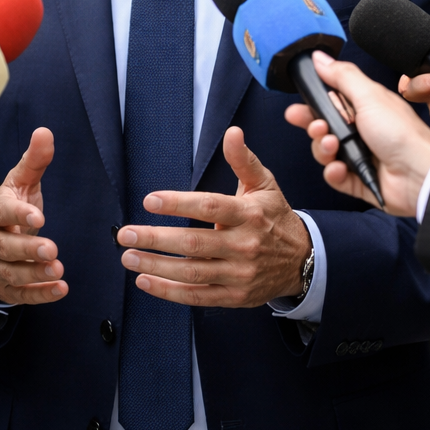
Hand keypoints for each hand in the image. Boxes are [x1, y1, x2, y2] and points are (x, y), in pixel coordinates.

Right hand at [0, 128, 66, 304]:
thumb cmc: (10, 209)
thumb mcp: (21, 183)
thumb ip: (34, 161)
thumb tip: (45, 132)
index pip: (1, 211)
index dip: (18, 214)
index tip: (39, 216)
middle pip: (5, 247)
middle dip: (27, 250)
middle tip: (52, 249)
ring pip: (11, 273)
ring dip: (34, 273)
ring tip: (58, 269)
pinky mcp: (6, 288)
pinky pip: (21, 294)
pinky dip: (40, 294)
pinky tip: (60, 289)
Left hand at [117, 127, 308, 307]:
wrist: (304, 262)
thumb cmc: (275, 218)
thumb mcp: (265, 186)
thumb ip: (243, 160)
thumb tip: (233, 132)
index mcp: (249, 215)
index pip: (210, 207)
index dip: (178, 204)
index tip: (149, 200)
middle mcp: (244, 246)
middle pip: (194, 243)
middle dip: (156, 239)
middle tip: (125, 233)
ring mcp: (239, 274)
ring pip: (192, 272)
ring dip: (156, 266)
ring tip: (128, 256)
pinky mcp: (234, 297)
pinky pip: (198, 296)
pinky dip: (169, 292)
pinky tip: (145, 281)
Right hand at [286, 52, 429, 215]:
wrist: (421, 173)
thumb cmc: (401, 133)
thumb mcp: (369, 96)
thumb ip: (342, 76)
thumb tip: (320, 57)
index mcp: (364, 108)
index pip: (328, 104)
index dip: (311, 107)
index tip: (297, 109)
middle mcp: (361, 131)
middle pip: (323, 129)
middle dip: (314, 128)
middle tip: (318, 128)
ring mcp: (360, 156)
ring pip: (326, 153)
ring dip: (323, 150)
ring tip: (334, 147)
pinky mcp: (360, 180)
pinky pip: (335, 177)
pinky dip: (334, 173)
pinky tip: (340, 168)